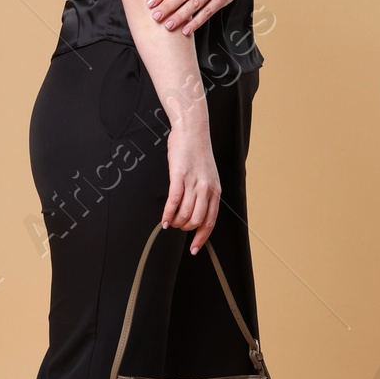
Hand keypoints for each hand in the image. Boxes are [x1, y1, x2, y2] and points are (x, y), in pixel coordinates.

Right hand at [163, 120, 220, 252]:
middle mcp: (207, 189)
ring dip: (176, 222)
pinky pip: (174, 202)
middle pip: (197, 221)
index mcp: (215, 190)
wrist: (192, 130)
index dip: (202, 238)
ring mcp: (193, 183)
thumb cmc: (197, 151)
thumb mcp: (207, 174)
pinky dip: (168, 214)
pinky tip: (164, 220)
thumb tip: (196, 210)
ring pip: (185, 214)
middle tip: (177, 227)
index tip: (194, 248)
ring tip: (169, 222)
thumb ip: (204, 192)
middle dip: (185, 229)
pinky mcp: (179, 176)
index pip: (210, 221)